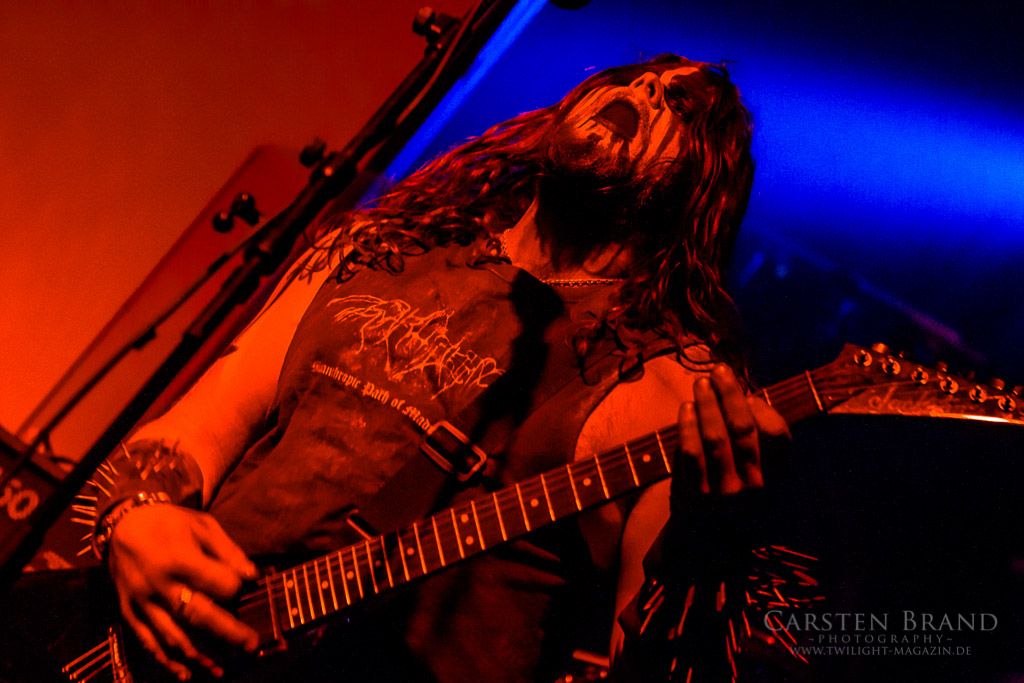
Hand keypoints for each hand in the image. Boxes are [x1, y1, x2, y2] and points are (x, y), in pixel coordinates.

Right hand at [107, 504, 259, 679]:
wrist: (123, 522)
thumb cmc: (170, 522)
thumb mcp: (202, 525)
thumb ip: (228, 551)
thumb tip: (252, 576)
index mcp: (179, 558)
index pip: (217, 583)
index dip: (234, 588)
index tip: (243, 587)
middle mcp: (159, 584)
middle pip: (198, 615)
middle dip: (228, 632)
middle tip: (251, 645)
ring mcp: (141, 601)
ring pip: (172, 635)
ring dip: (199, 655)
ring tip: (221, 669)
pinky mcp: (128, 611)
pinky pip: (147, 641)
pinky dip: (165, 660)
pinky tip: (184, 674)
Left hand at [676, 363, 788, 496]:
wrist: (710, 543)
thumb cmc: (736, 492)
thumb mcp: (760, 472)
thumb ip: (756, 438)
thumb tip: (744, 397)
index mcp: (776, 477)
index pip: (778, 435)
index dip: (763, 408)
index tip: (748, 393)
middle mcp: (754, 486)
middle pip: (743, 429)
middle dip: (730, 394)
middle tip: (719, 370)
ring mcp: (723, 492)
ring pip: (715, 438)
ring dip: (707, 404)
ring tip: (701, 384)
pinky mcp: (696, 495)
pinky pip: (691, 454)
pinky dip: (687, 426)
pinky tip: (687, 408)